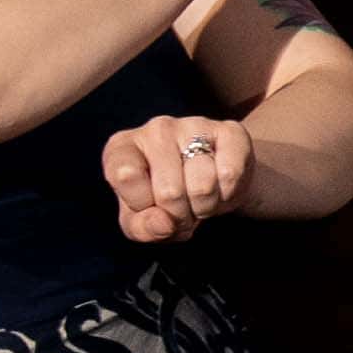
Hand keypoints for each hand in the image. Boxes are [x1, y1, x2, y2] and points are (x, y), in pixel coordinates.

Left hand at [105, 110, 250, 242]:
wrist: (216, 186)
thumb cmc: (168, 203)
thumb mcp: (144, 222)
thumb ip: (142, 227)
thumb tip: (163, 222)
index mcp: (122, 147)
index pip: (124, 175)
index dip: (142, 204)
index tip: (150, 205)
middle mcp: (156, 129)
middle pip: (169, 191)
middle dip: (180, 215)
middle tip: (182, 209)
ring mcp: (193, 125)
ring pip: (202, 186)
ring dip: (205, 207)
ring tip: (201, 198)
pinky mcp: (230, 131)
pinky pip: (229, 174)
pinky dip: (228, 195)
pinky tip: (221, 187)